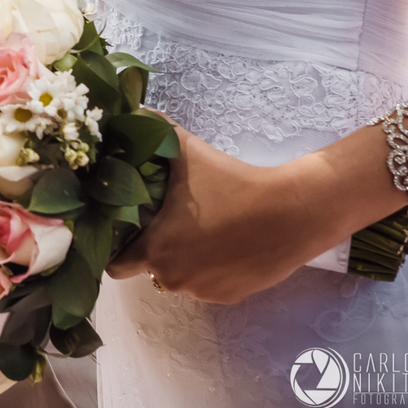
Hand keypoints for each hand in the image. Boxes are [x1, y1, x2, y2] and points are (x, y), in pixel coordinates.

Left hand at [107, 123, 341, 303]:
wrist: (291, 213)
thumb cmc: (233, 183)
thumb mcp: (191, 153)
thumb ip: (159, 133)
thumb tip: (138, 110)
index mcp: (154, 248)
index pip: (116, 265)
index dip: (116, 250)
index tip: (126, 233)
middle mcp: (172, 276)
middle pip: (149, 271)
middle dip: (153, 253)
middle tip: (167, 226)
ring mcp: (201, 290)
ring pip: (180, 278)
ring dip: (184, 261)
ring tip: (202, 231)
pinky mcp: (228, 297)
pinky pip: (208, 285)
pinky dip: (211, 271)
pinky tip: (225, 245)